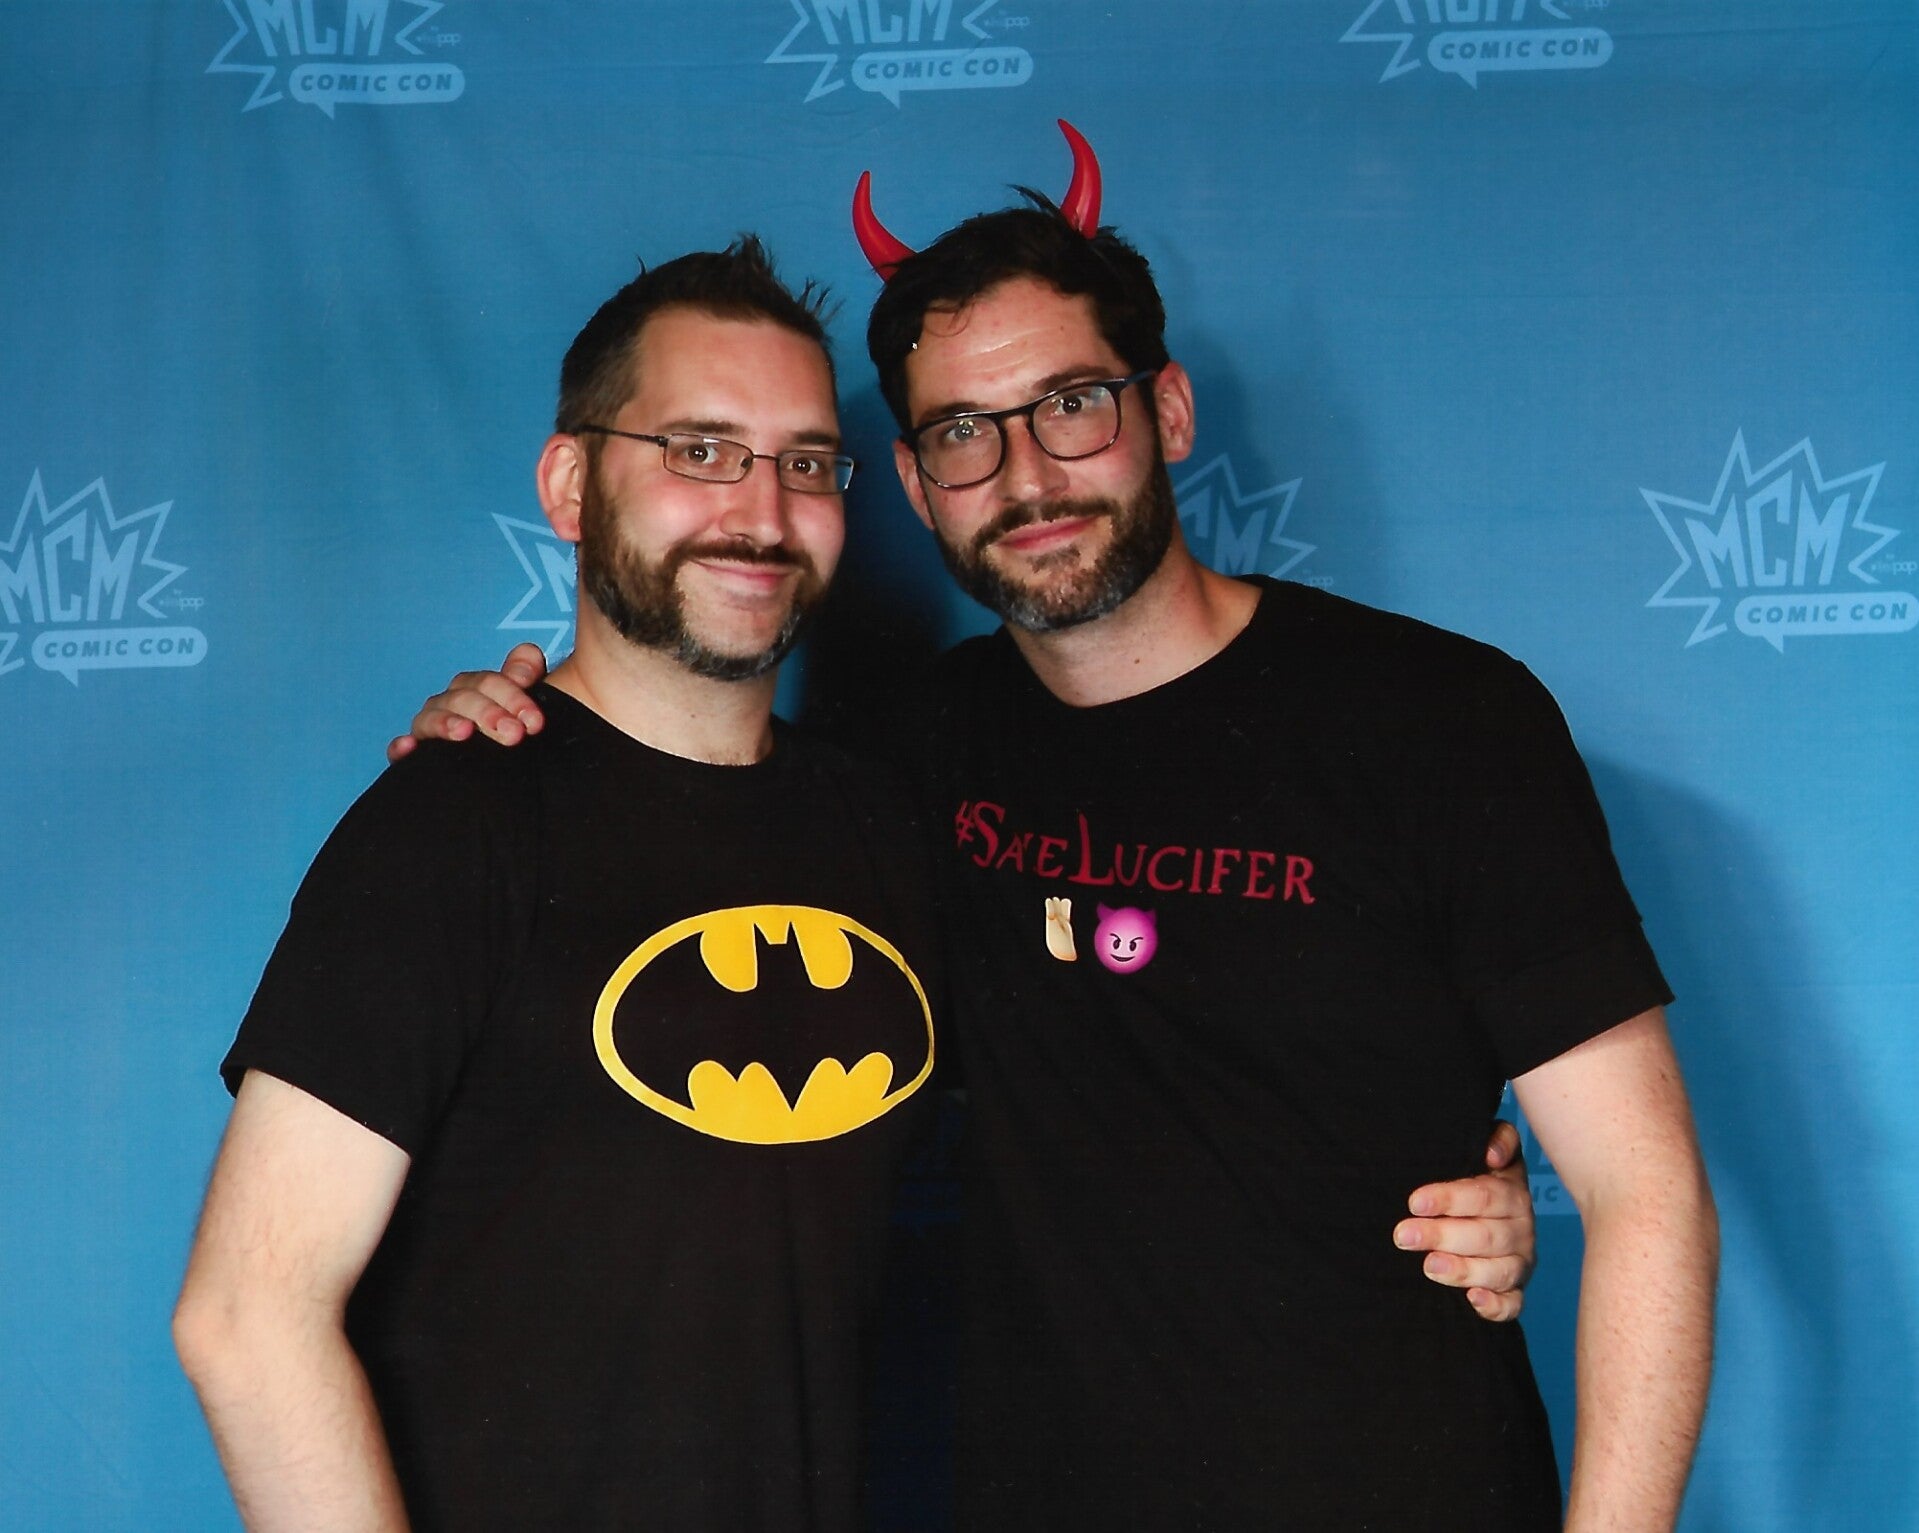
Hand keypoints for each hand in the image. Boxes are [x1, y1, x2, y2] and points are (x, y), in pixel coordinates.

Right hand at [386, 643, 550, 761]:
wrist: (509, 774)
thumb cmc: (518, 731)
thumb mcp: (527, 705)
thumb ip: (529, 673)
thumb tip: (528, 655)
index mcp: (479, 689)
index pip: (489, 682)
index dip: (512, 697)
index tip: (535, 722)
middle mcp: (453, 704)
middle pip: (462, 697)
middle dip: (489, 713)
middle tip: (514, 734)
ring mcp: (432, 727)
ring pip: (431, 717)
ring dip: (446, 722)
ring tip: (465, 732)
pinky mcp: (417, 755)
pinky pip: (400, 748)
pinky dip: (402, 746)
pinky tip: (408, 747)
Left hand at [1393, 1120, 1535, 1320]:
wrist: (1486, 1210)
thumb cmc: (1473, 1176)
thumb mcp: (1481, 1150)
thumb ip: (1497, 1138)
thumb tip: (1492, 1154)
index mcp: (1512, 1191)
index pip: (1484, 1195)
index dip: (1450, 1198)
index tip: (1414, 1202)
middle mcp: (1521, 1228)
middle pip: (1486, 1235)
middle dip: (1442, 1235)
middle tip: (1404, 1235)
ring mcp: (1520, 1261)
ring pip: (1499, 1270)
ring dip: (1463, 1270)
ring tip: (1428, 1267)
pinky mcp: (1515, 1290)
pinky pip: (1513, 1304)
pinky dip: (1496, 1306)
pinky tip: (1472, 1301)